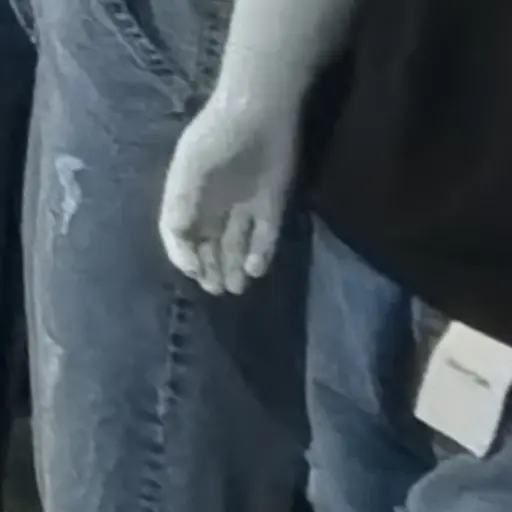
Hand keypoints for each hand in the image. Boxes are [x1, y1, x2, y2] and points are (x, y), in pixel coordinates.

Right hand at [159, 98, 298, 294]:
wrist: (261, 108)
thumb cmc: (219, 134)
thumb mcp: (191, 166)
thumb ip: (181, 201)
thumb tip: (177, 236)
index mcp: (191, 197)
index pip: (182, 235)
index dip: (184, 255)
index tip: (193, 271)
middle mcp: (216, 205)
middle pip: (210, 245)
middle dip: (211, 268)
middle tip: (215, 289)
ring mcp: (245, 207)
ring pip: (237, 245)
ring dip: (234, 267)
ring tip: (234, 287)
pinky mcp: (271, 205)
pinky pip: (265, 235)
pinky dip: (260, 253)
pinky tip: (254, 268)